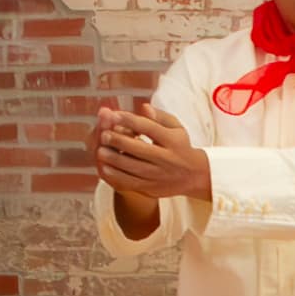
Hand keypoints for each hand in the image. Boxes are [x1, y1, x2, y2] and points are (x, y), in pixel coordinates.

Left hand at [94, 99, 212, 204]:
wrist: (193, 176)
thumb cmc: (180, 146)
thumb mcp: (177, 128)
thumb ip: (160, 116)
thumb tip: (144, 107)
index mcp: (173, 141)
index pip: (149, 128)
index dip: (129, 120)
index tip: (113, 114)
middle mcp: (166, 158)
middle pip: (139, 149)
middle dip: (119, 141)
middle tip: (104, 134)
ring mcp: (159, 175)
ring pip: (133, 167)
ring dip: (114, 159)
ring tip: (101, 150)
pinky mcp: (152, 188)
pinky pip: (131, 182)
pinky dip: (116, 175)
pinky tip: (105, 168)